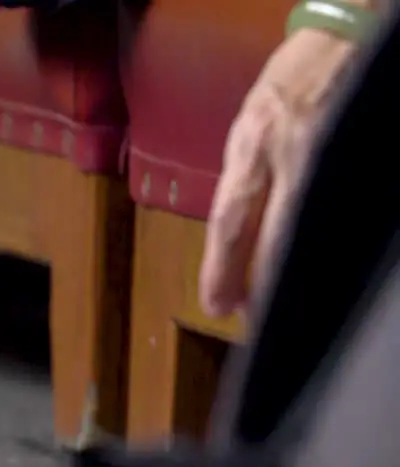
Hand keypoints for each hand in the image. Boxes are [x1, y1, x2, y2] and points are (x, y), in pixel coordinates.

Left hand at [199, 28, 358, 317]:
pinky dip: (328, 245)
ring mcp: (330, 156)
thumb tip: (235, 235)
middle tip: (250, 317)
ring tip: (281, 301)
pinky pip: (343, 215)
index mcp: (254, 143)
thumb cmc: (291, 82)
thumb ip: (246, 175)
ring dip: (294, 270)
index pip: (230, 218)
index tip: (216, 304)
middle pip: (273, 236)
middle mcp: (292, 153)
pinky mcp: (361, 157)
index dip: (221, 267)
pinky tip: (320, 265)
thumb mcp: (252, 125)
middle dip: (260, 283)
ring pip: (309, 231)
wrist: (344, 37)